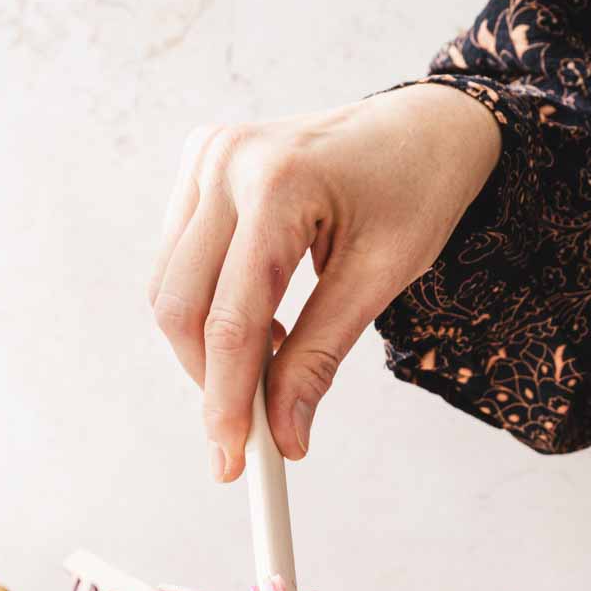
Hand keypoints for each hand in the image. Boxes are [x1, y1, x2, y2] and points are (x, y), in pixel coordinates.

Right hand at [149, 84, 500, 480]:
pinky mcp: (199, 162)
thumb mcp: (379, 281)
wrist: (420, 127)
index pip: (231, 320)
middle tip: (249, 432)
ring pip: (170, 288)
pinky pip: (179, 261)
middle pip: (181, 307)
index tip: (233, 463)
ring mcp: (206, 155)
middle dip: (209, 381)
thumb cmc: (414, 194)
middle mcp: (227, 161)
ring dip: (208, 346)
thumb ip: (321, 358)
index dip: (226, 402)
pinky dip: (207, 308)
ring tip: (272, 359)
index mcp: (280, 184)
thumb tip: (285, 437)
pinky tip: (260, 317)